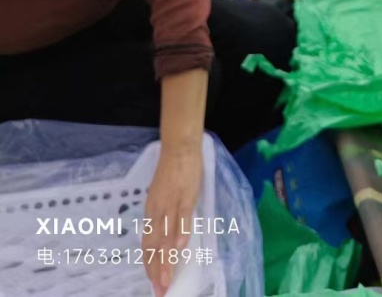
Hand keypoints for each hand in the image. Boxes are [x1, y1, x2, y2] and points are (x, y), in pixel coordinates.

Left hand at [143, 143, 202, 296]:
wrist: (179, 146)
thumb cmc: (172, 171)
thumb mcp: (162, 196)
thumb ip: (163, 217)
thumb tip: (167, 239)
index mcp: (151, 211)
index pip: (147, 244)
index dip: (150, 265)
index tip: (154, 284)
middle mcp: (157, 210)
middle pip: (155, 245)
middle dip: (157, 270)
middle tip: (160, 290)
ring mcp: (172, 202)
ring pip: (167, 235)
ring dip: (167, 259)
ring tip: (167, 279)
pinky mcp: (186, 194)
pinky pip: (183, 215)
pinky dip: (182, 231)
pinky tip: (182, 246)